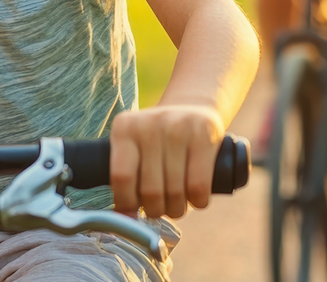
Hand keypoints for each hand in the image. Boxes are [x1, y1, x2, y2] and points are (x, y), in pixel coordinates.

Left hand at [109, 105, 223, 218]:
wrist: (193, 107)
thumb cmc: (158, 139)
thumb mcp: (135, 147)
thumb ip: (125, 179)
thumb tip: (124, 219)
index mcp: (125, 128)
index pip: (121, 178)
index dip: (127, 203)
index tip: (133, 209)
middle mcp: (149, 124)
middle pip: (150, 190)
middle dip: (156, 209)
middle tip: (160, 207)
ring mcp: (178, 126)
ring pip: (175, 191)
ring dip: (177, 208)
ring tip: (177, 204)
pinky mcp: (204, 133)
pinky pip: (199, 185)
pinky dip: (198, 201)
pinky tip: (196, 198)